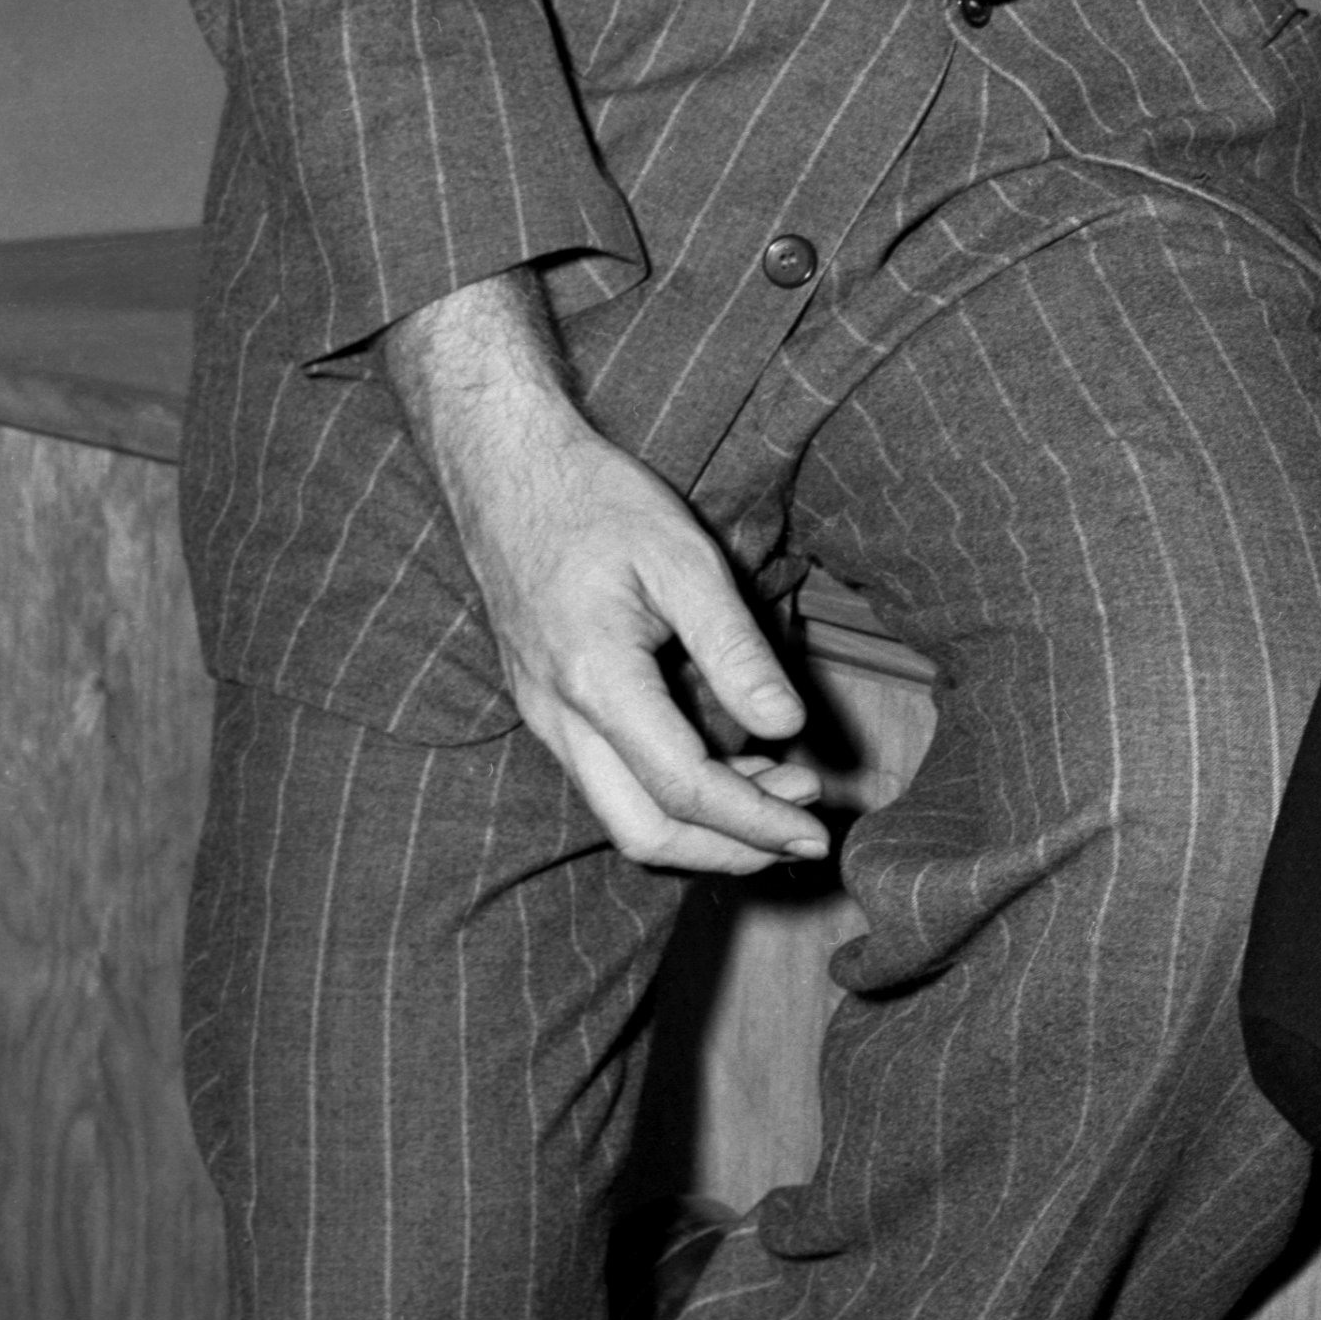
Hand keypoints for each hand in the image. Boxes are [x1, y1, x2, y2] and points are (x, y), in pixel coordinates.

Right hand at [386, 278, 824, 870]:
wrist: (505, 470)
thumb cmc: (598, 502)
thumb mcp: (682, 558)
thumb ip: (733, 648)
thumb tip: (787, 726)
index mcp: (596, 678)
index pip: (684, 786)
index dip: (755, 821)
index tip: (814, 833)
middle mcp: (558, 716)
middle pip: (643, 832)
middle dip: (730, 849)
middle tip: (803, 828)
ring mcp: (544, 718)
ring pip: (622, 815)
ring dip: (704, 825)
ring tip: (781, 787)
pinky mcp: (547, 710)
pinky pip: (608, 783)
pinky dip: (672, 796)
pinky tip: (728, 764)